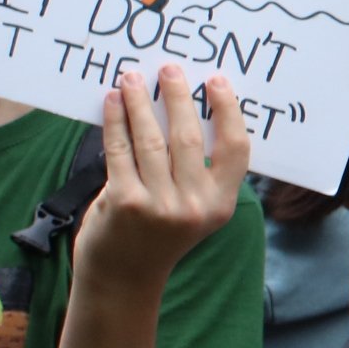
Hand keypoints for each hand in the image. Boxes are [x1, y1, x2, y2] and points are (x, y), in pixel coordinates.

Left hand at [71, 64, 249, 293]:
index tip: (216, 81)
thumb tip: (183, 111)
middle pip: (188, 137)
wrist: (123, 278)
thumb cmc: (157, 236)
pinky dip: (115, 122)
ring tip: (132, 79)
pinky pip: (120, 151)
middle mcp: (194, 205)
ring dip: (140, 103)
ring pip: (151, 140)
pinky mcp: (124, 202)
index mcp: (220, 205)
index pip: (235, 149)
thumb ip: (194, 171)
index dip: (228, 111)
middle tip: (169, 69)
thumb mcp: (192, 209)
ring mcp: (159, 205)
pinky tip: (113, 103)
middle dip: (177, 97)